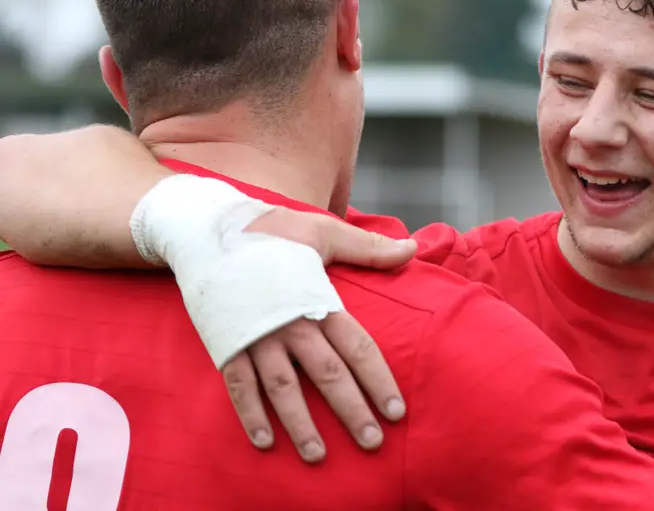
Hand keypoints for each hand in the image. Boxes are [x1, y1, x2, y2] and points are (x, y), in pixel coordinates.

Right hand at [224, 207, 416, 462]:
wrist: (210, 229)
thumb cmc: (275, 231)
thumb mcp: (325, 232)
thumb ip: (369, 249)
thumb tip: (412, 248)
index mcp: (319, 301)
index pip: (358, 348)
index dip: (378, 381)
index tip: (396, 411)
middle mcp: (292, 324)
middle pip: (327, 375)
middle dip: (351, 411)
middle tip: (372, 443)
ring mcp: (257, 337)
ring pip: (284, 389)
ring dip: (302, 424)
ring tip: (319, 456)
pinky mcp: (227, 343)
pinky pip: (240, 386)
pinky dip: (251, 415)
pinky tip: (265, 442)